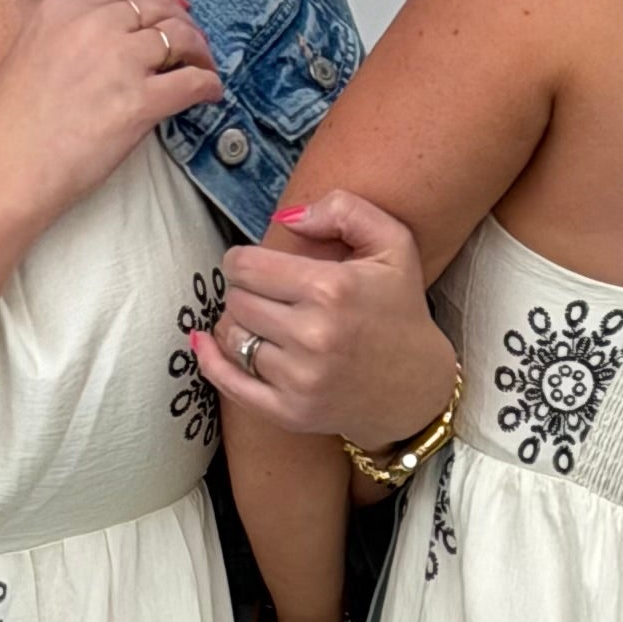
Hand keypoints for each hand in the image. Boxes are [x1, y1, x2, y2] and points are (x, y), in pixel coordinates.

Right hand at [0, 0, 220, 241]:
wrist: (3, 170)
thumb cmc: (11, 128)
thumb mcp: (31, 54)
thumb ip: (69, 37)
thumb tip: (112, 43)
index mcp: (61, 10)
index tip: (171, 7)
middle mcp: (92, 26)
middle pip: (156, 8)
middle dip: (183, 22)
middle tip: (194, 42)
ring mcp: (118, 61)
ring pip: (180, 38)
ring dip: (199, 52)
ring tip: (204, 68)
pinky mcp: (138, 101)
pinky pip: (192, 82)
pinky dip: (208, 85)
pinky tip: (210, 94)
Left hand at [198, 191, 459, 455]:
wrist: (415, 387)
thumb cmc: (399, 309)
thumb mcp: (393, 244)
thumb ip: (344, 209)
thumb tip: (287, 217)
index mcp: (331, 289)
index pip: (246, 266)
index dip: (241, 260)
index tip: (254, 265)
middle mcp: (313, 336)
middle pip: (236, 300)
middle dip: (244, 292)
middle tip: (267, 295)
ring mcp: (300, 380)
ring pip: (231, 338)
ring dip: (238, 324)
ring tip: (263, 320)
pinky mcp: (290, 412)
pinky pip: (229, 383)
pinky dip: (211, 361)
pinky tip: (206, 343)